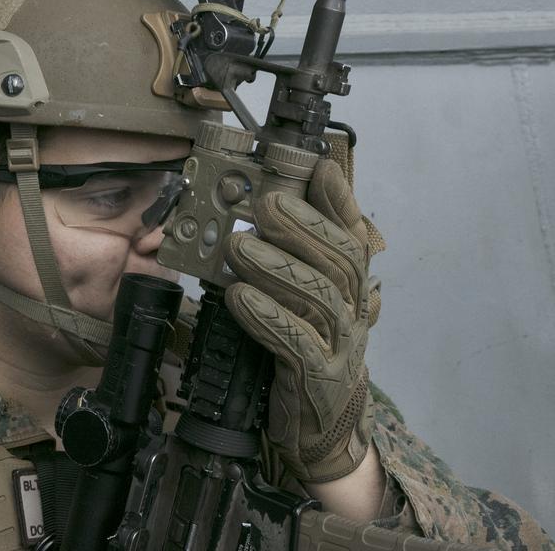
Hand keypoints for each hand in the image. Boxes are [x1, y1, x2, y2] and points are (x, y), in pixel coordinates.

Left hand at [224, 159, 375, 482]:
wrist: (319, 424)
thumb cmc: (307, 350)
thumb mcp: (304, 299)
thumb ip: (298, 256)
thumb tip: (282, 203)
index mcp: (352, 287)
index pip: (353, 235)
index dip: (339, 202)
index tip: (319, 168)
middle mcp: (355, 310)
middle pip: (339, 261)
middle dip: (302, 228)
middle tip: (264, 204)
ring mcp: (341, 345)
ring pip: (318, 298)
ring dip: (276, 268)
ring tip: (238, 248)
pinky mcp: (317, 377)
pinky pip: (295, 344)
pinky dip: (266, 317)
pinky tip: (239, 298)